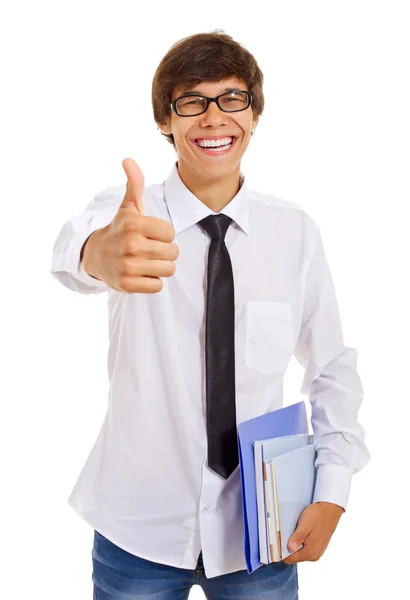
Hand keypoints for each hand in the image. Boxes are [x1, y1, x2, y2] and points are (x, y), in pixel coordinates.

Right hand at [81, 158, 178, 292]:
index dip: (164, 235)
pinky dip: (152, 282)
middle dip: (165, 252)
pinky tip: (140, 274)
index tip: (150, 234)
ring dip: (160, 267)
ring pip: (168, 270)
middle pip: (173, 253)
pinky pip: (157, 286)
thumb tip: (128, 160)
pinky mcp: (127, 284)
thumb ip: (135, 184)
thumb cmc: (119, 230)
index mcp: (134, 224)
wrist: (95, 255)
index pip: (171, 233)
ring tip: (146, 261)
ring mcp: (128, 266)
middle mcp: (131, 244)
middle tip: (149, 249)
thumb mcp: (128, 207)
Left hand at [282, 501, 344, 564]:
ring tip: (295, 530)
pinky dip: (300, 541)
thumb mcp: (304, 525)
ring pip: (299, 552)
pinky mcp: (317, 546)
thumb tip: (289, 549)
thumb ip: (297, 538)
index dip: (281, 552)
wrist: (331, 509)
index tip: (276, 543)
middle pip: (294, 556)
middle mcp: (314, 555)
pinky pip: (304, 547)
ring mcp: (317, 551)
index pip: (289, 559)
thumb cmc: (318, 516)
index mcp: (310, 553)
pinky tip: (301, 531)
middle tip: (285, 533)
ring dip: (294, 543)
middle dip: (288, 547)